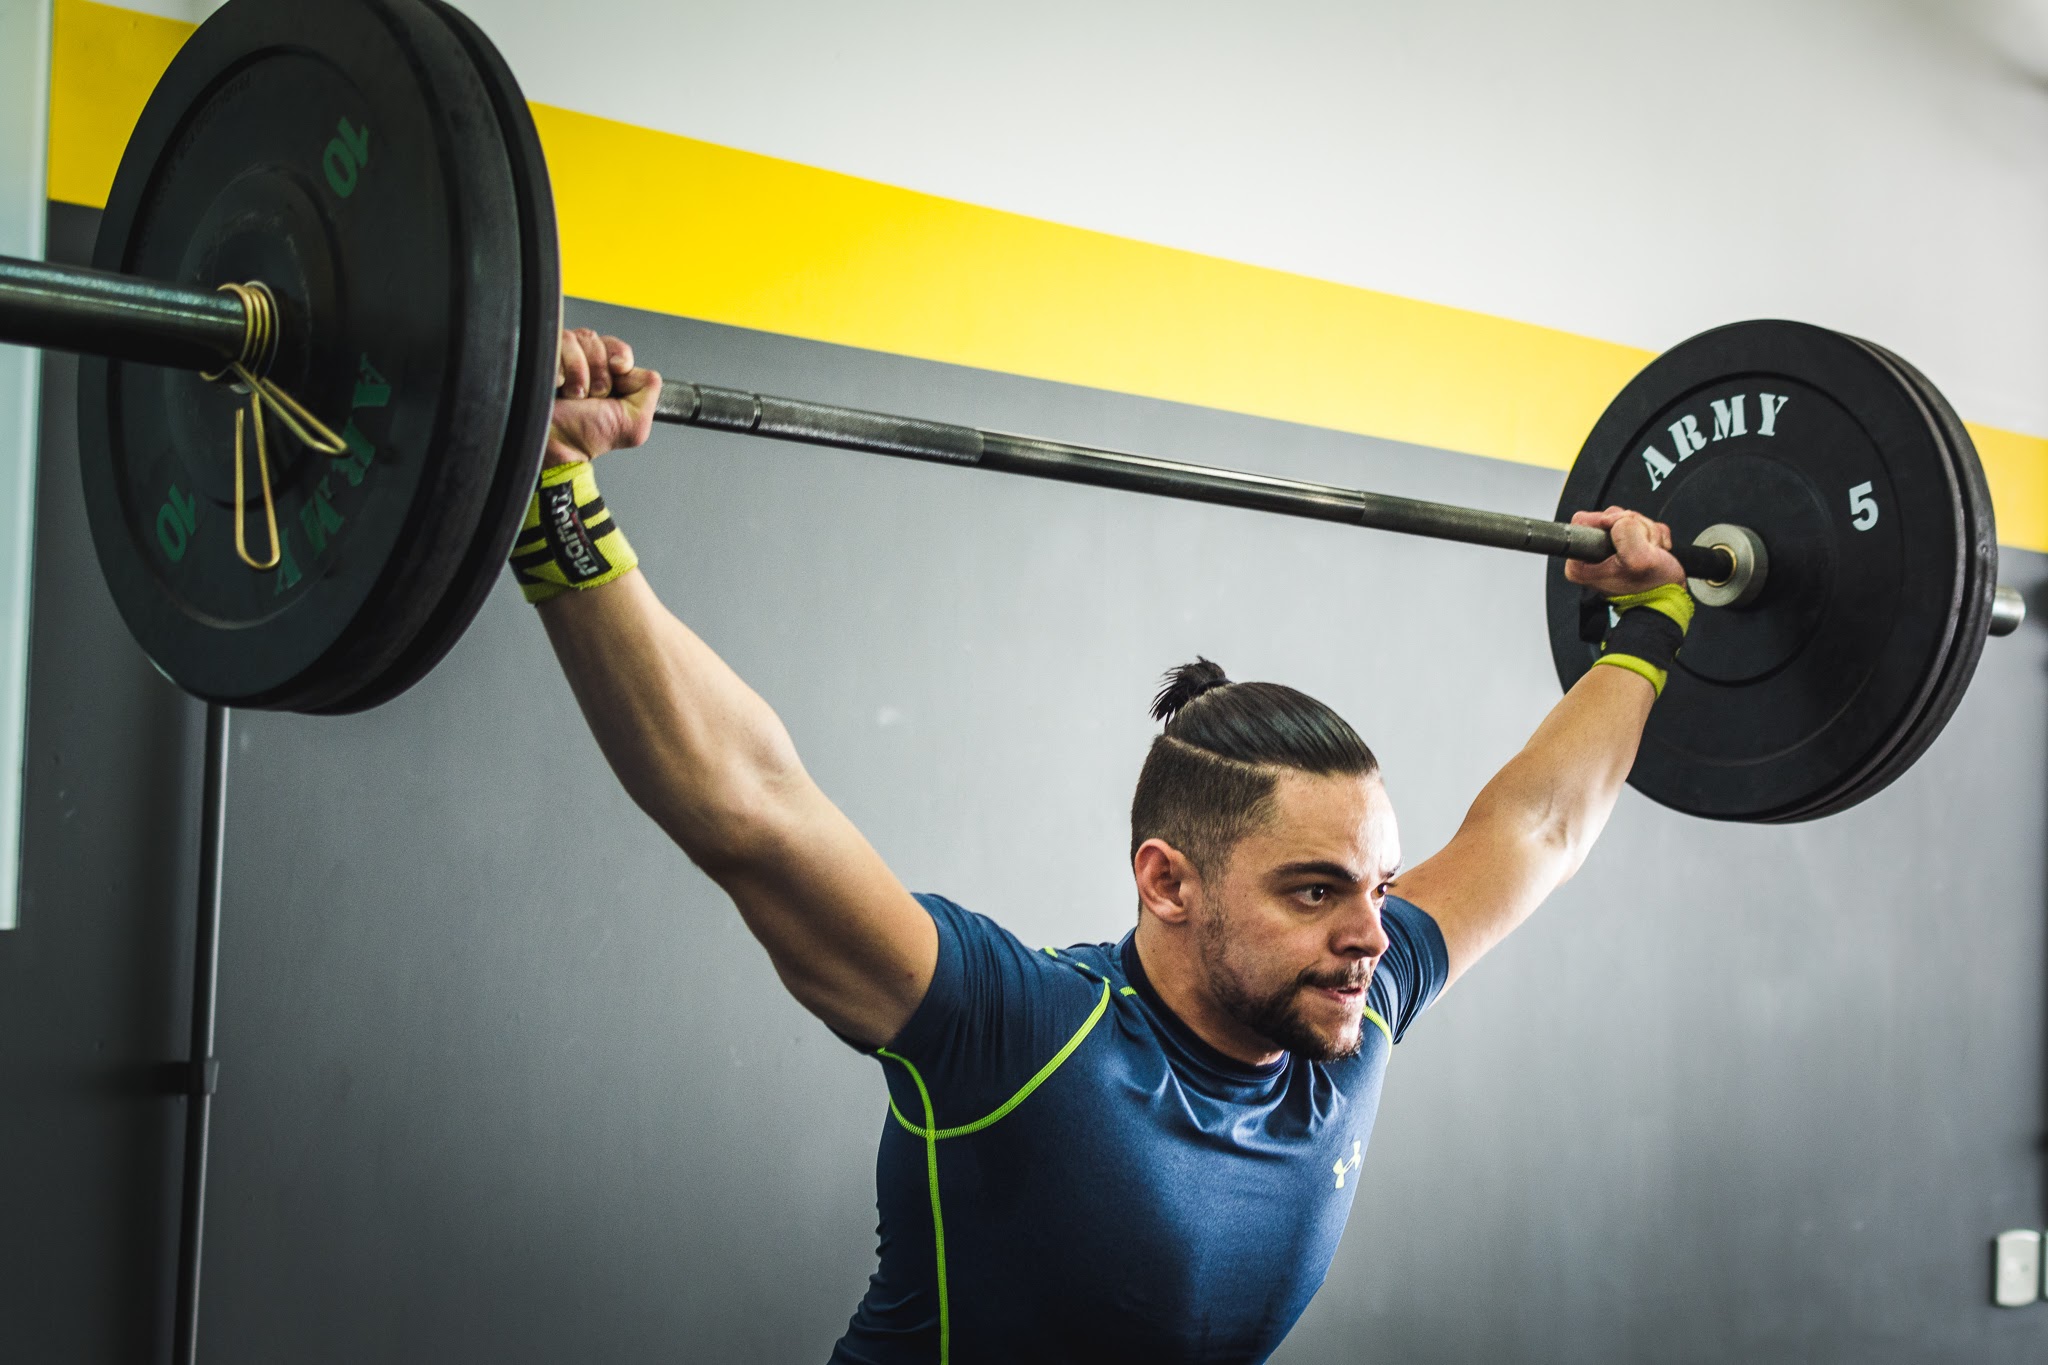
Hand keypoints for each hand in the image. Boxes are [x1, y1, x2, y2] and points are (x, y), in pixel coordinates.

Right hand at [547, 328, 661, 465]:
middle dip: (599, 372)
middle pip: (599, 342)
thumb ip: (650, 390)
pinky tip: (558, 386)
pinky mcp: (545, 356)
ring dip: (578, 372)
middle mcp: (588, 365)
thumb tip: (642, 369)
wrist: (555, 442)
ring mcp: (564, 358)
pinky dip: (560, 367)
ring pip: (578, 340)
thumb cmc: (588, 436)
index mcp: (611, 377)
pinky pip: (557, 343)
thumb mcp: (636, 422)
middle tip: (593, 396)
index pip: (619, 349)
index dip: (620, 359)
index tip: (617, 375)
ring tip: (574, 395)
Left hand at [1562, 506, 1686, 594]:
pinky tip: (1655, 551)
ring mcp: (1610, 549)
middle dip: (1634, 527)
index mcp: (1581, 561)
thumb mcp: (1638, 558)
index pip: (1584, 520)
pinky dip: (1653, 535)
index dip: (1609, 522)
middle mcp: (1591, 555)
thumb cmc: (1653, 587)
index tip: (1622, 538)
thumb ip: (1625, 530)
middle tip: (1643, 547)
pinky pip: (1641, 525)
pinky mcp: (1626, 545)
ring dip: (1647, 532)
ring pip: (1627, 519)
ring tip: (1651, 552)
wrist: (1670, 599)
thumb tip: (1618, 518)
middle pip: (1610, 516)